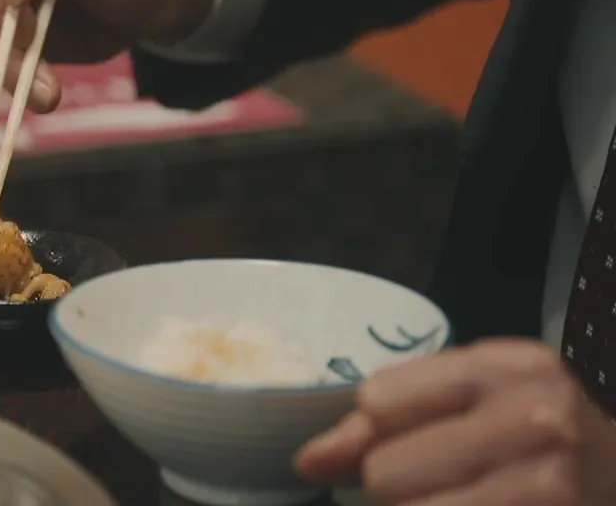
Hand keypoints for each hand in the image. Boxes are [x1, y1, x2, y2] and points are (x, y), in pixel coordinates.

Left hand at [295, 339, 615, 504]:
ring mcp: (550, 483)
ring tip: (462, 498)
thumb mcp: (476, 402)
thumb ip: (383, 422)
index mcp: (508, 365)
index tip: (413, 438)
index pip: (378, 401)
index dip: (379, 431)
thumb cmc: (541, 437)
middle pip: (385, 472)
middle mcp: (535, 418)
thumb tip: (308, 460)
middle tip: (445, 482)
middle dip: (397, 487)